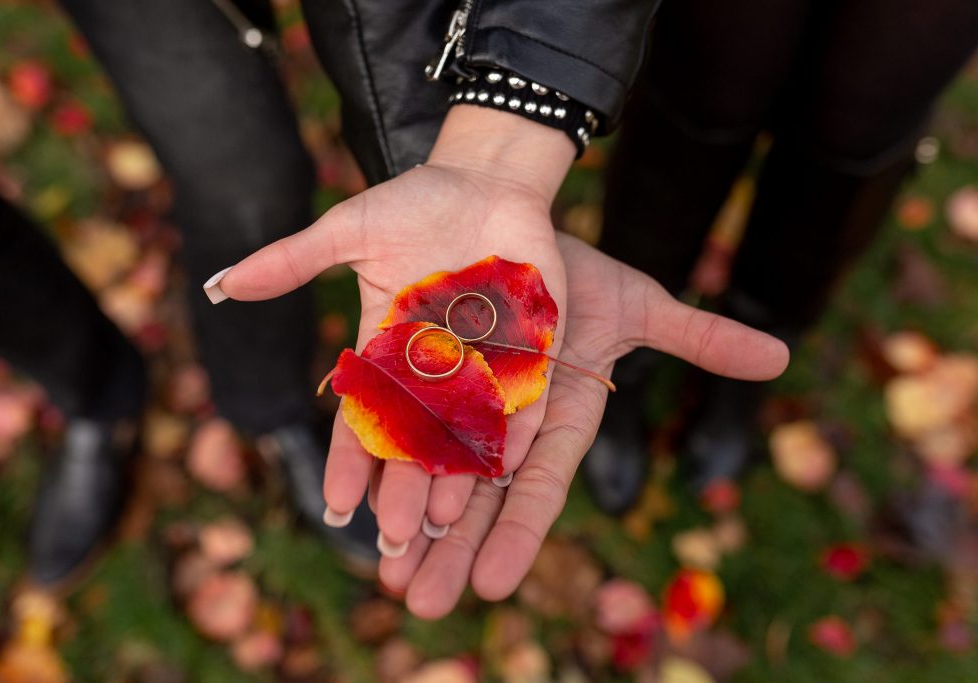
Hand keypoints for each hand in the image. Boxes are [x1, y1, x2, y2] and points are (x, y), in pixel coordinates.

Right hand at [205, 107, 575, 557]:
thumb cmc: (415, 203)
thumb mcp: (348, 232)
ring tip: (443, 521)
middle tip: (392, 536)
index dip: (349, 458)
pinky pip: (525, 393)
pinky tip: (507, 465)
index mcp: (388, 345)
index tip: (335, 503)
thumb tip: (218, 284)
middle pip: (415, 435)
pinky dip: (517, 424)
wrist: (485, 178)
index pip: (363, 413)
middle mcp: (434, 364)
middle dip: (402, 484)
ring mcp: (483, 357)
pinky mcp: (532, 342)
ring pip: (466, 427)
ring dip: (455, 472)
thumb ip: (292, 261)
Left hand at [376, 232, 789, 617]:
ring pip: (433, 473)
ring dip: (408, 523)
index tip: (490, 588)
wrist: (523, 234)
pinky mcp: (420, 375)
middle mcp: (510, 425)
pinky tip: (354, 503)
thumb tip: (778, 355)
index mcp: (559, 419)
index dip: (516, 535)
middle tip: (419, 604)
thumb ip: (699, 339)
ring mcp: (462, 405)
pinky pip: (396, 422)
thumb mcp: (642, 304)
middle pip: (479, 499)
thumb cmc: (584, 276)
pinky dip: (377, 461)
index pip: (538, 488)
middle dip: (451, 551)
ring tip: (384, 573)